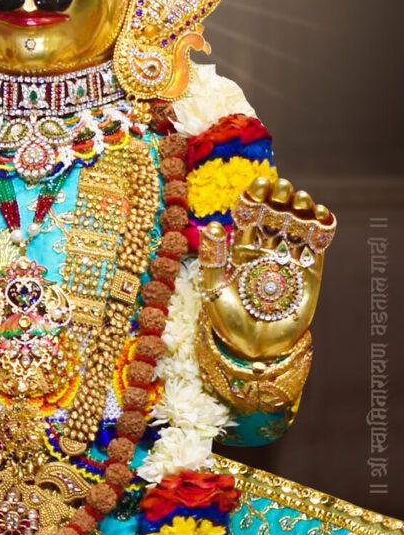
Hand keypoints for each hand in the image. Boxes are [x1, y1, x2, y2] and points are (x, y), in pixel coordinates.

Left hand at [199, 174, 335, 360]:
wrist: (255, 352)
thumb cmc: (229, 322)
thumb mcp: (214, 289)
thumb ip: (214, 258)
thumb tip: (213, 225)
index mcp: (242, 248)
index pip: (250, 214)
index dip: (256, 197)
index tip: (260, 183)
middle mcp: (267, 250)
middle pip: (275, 215)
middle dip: (280, 199)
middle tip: (283, 188)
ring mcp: (289, 261)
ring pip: (297, 227)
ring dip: (301, 210)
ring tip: (301, 199)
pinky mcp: (309, 276)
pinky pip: (316, 249)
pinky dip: (322, 231)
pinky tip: (322, 216)